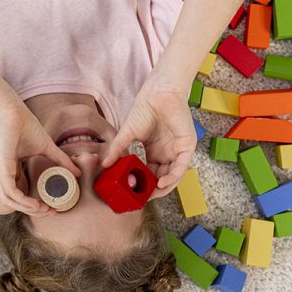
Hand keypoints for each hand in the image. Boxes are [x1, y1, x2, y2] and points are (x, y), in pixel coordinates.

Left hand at [0, 103, 81, 216]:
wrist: (12, 109)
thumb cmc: (24, 124)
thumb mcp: (46, 147)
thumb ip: (60, 160)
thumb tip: (77, 172)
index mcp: (7, 169)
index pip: (17, 195)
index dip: (33, 204)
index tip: (51, 206)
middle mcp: (0, 173)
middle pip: (12, 203)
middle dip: (33, 211)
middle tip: (50, 211)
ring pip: (9, 201)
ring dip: (28, 209)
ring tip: (44, 209)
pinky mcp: (0, 168)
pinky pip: (10, 192)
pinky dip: (23, 201)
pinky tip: (36, 203)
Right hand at [101, 76, 195, 198]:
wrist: (158, 94)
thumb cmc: (144, 110)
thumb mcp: (126, 134)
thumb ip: (117, 150)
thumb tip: (104, 164)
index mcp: (154, 152)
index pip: (149, 173)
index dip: (142, 184)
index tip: (133, 193)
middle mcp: (167, 154)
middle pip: (162, 178)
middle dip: (152, 190)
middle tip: (141, 198)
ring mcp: (178, 151)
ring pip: (173, 176)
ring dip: (163, 188)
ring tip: (151, 194)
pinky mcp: (187, 147)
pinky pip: (181, 167)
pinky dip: (172, 178)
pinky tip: (162, 184)